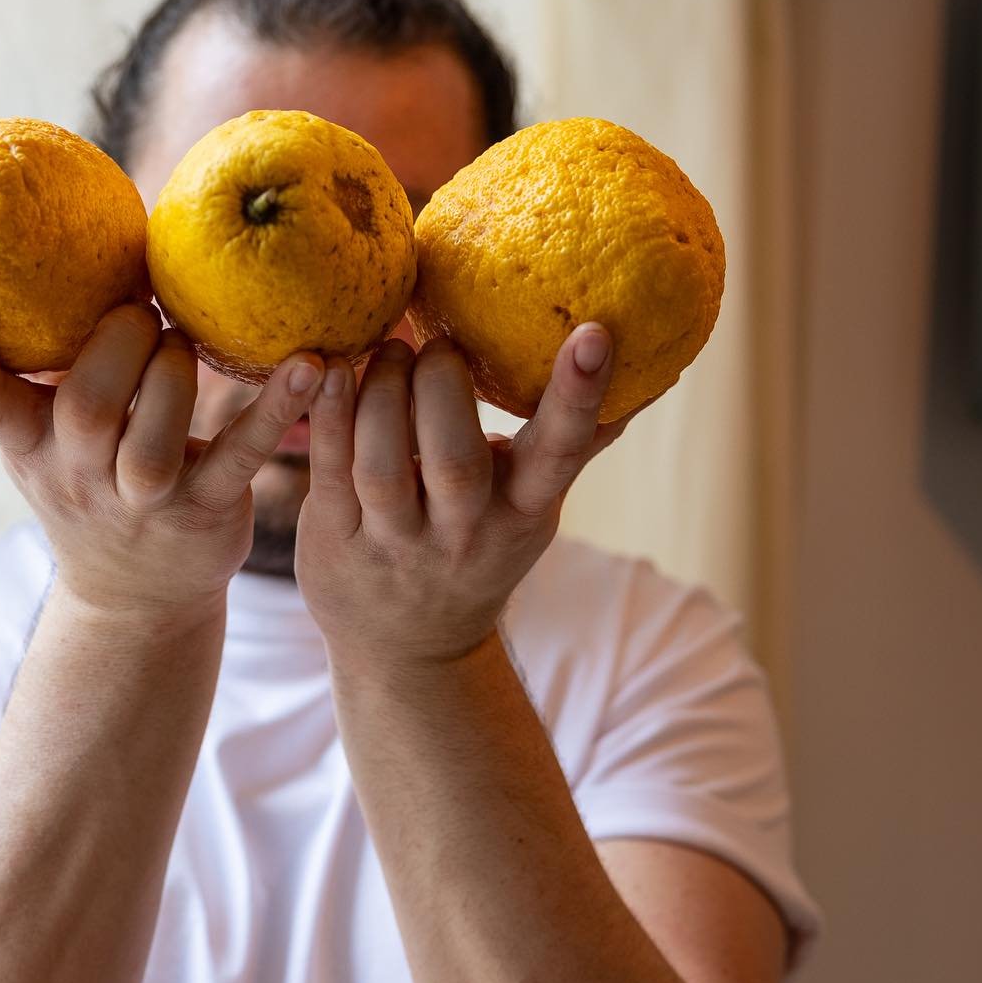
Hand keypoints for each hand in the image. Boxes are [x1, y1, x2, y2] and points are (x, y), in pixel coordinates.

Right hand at [0, 294, 325, 621]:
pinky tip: (313, 364)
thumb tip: (58, 246)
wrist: (135, 597)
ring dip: (177, 377)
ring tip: (184, 347)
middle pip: (88, 406)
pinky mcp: (204, 510)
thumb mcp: (49, 437)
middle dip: (118, 347)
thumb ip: (49, 367)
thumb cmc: (91, 482)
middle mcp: (77, 477)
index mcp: (30, 444)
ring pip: (154, 439)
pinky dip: (279, 408)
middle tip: (139, 318)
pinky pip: (243, 453)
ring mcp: (141, 500)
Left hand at [295, 324, 653, 668]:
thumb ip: (576, 443)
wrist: (408, 649)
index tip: (595, 333)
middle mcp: (462, 535)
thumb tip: (654, 375)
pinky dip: (327, 414)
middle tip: (437, 341)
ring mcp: (395, 545)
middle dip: (443, 387)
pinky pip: (329, 469)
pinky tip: (328, 369)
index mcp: (523, 514)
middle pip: (455, 461)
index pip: (559, 455)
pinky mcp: (336, 539)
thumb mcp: (533, 509)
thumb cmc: (477, 550)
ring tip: (386, 349)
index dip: (577, 398)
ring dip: (380, 395)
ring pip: (382, 465)